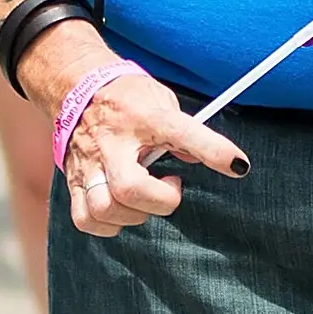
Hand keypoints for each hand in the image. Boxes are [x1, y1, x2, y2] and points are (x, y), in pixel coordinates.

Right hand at [50, 61, 247, 235]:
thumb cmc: (127, 96)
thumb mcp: (161, 99)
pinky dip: (108, 226)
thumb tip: (205, 158)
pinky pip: (85, 219)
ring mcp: (89, 163)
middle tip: (172, 186)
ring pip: (104, 208)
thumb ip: (183, 129)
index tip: (238, 165)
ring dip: (134, 215)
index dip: (213, 150)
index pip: (181, 132)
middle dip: (161, 200)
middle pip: (130, 188)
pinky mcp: (74, 180)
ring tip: (146, 199)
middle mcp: (112, 142)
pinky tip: (124, 211)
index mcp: (141, 116)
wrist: (76, 87)